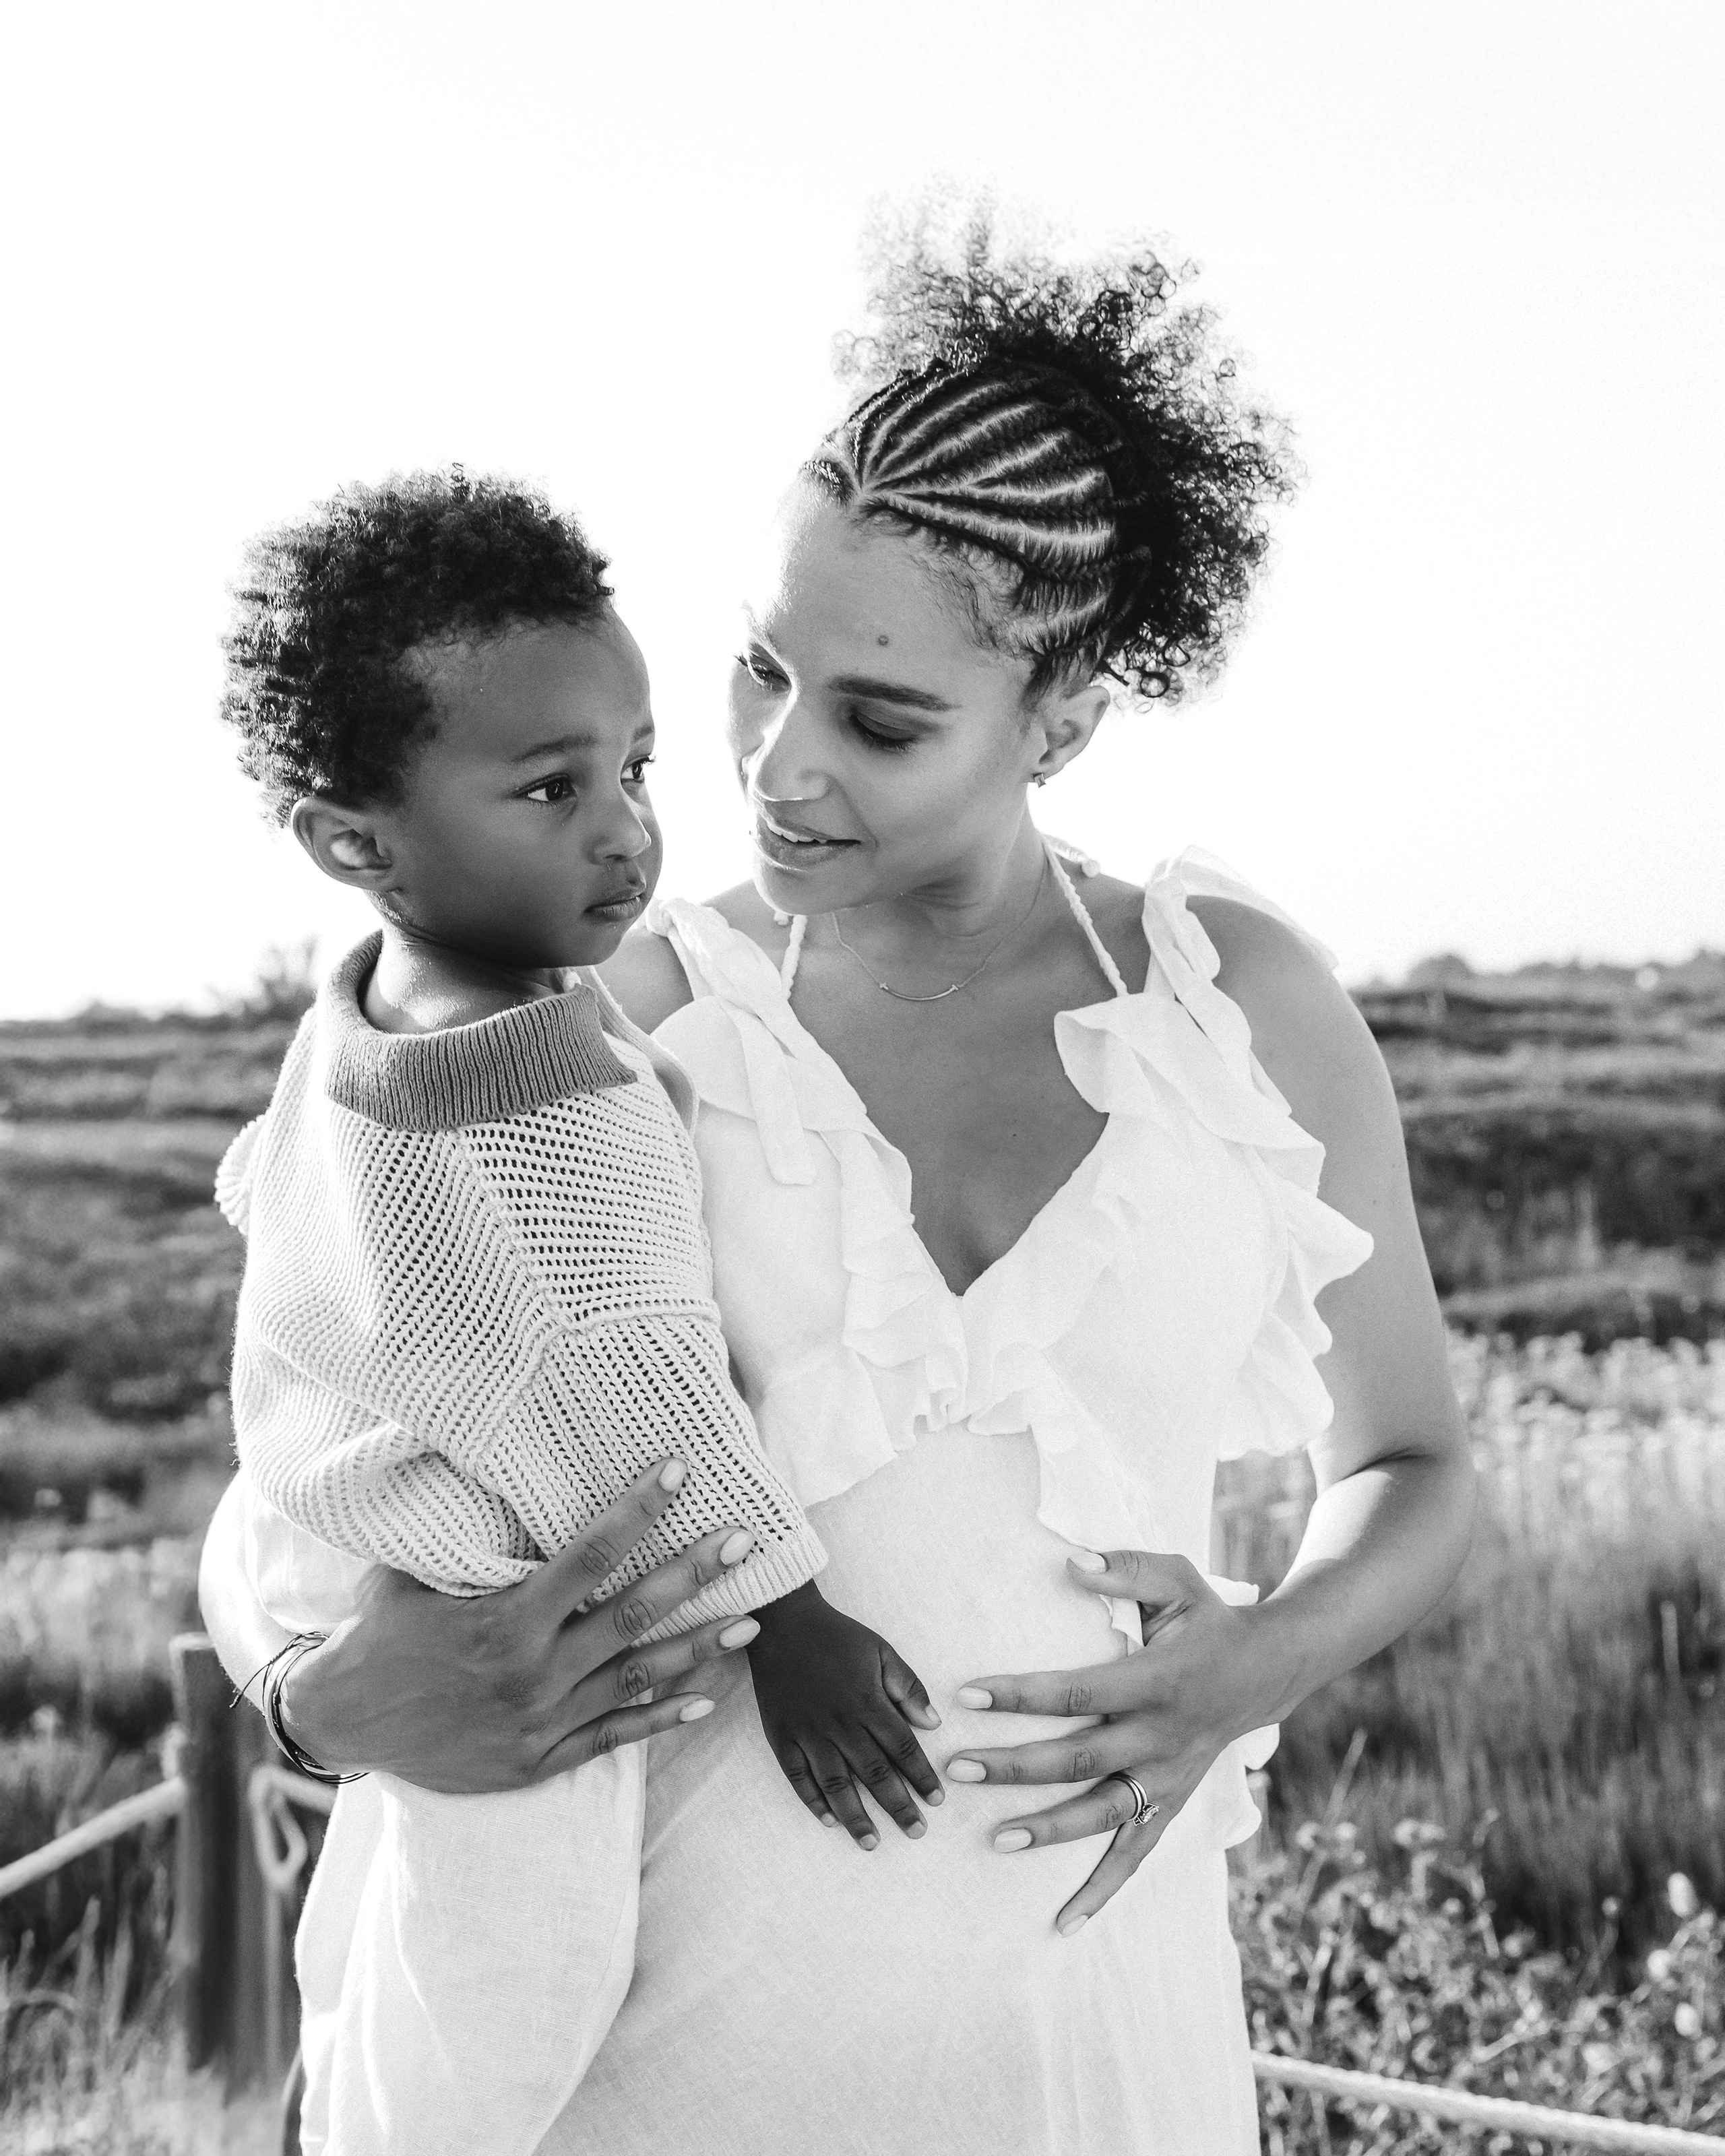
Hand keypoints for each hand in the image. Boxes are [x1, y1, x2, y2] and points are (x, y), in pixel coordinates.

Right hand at [278, 1459, 762, 1793]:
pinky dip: (661, 1718)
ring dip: (697, 1648)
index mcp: (504, 1620)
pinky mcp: (538, 1759)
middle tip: (745, 1542)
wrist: (340, 1722)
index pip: (589, 1554)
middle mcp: (531, 1672)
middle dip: (693, 1574)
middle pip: (631, 1614)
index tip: (677, 1470)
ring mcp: (539, 1721)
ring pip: (635, 1678)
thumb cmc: (379, 1632)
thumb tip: (483, 1456)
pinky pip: (613, 1737)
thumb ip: (464, 1532)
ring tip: (751, 1623)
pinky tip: (705, 1699)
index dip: (637, 1510)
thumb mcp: (413, 1572)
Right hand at [746, 1581, 943, 1849]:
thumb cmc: (837, 1636)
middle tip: (917, 1833)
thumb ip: (907, 1687)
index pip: (902, 1747)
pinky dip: (812, 1800)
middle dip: (898, 1806)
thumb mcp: (881, 1651)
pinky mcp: (781, 1736)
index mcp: (867, 1702)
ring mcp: (807, 1732)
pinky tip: (828, 1820)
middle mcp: (839, 1723)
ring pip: (835, 1783)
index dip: (922, 1775)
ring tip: (872, 1843)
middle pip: (874, 1773)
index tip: (937, 1801)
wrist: (782, 1623)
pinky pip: (797, 1776)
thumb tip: (934, 1723)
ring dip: (855, 1816)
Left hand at [944, 1550, 1271, 1934]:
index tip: (967, 1695)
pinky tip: (1064, 1923)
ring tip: (993, 1840)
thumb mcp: (1177, 1578)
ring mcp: (1168, 1778)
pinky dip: (1102, 1891)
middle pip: (1078, 1759)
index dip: (1021, 1695)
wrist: (1268, 1669)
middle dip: (1015, 1767)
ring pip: (1103, 1814)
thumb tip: (1070, 1562)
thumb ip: (1125, 1568)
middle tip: (956, 1770)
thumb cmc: (1209, 1618)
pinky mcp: (1172, 1804)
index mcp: (1156, 1680)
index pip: (1077, 1691)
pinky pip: (1135, 1854)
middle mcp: (1161, 1737)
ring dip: (1048, 1830)